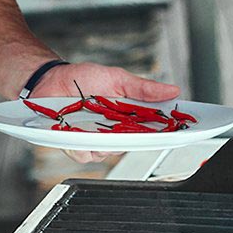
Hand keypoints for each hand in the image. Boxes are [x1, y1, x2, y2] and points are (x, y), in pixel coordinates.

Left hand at [31, 62, 180, 164]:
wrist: (51, 80)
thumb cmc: (83, 79)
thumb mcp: (117, 78)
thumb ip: (143, 88)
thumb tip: (172, 90)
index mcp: (128, 117)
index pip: (153, 130)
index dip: (167, 133)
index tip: (181, 131)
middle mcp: (114, 132)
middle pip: (133, 145)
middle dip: (134, 137)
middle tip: (128, 124)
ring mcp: (95, 140)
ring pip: (108, 153)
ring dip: (104, 140)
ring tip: (94, 121)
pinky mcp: (75, 145)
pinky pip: (84, 154)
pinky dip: (81, 144)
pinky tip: (76, 130)